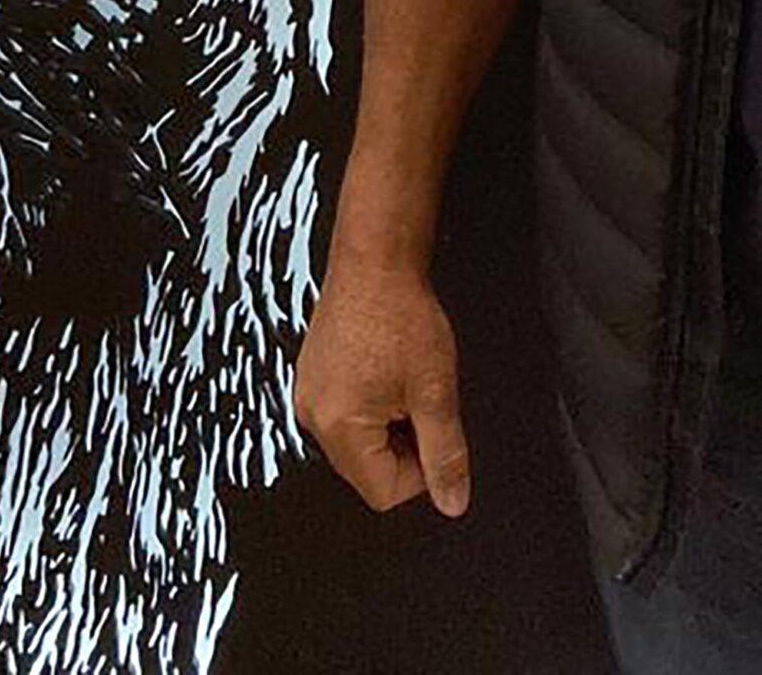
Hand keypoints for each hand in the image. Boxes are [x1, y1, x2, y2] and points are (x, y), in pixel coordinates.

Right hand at [294, 258, 471, 518]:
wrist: (375, 260)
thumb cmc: (399, 313)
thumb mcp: (436, 391)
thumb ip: (445, 454)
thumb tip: (452, 501)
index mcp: (339, 427)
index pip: (384, 492)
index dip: (421, 471)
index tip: (434, 431)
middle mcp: (313, 415)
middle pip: (367, 470)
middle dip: (402, 446)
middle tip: (419, 399)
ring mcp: (309, 393)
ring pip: (358, 442)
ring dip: (387, 424)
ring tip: (401, 378)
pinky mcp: (312, 375)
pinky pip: (344, 414)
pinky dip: (370, 404)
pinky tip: (384, 368)